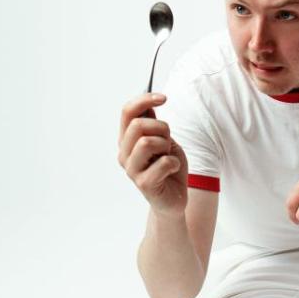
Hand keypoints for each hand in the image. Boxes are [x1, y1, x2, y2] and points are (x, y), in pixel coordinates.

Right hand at [118, 92, 188, 217]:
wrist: (174, 199)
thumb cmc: (168, 168)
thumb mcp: (164, 140)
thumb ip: (154, 125)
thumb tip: (150, 105)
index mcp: (126, 140)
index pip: (127, 112)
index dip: (144, 100)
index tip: (163, 98)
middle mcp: (124, 154)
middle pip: (137, 125)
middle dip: (161, 128)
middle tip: (168, 141)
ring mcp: (132, 170)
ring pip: (146, 142)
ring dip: (165, 145)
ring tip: (168, 155)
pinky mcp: (144, 184)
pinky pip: (162, 163)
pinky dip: (174, 163)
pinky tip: (173, 170)